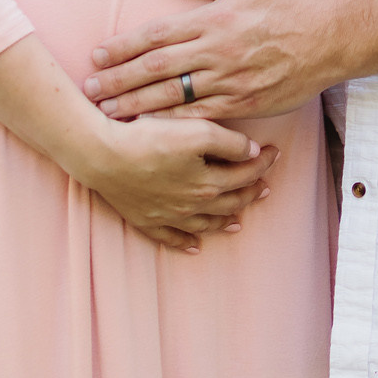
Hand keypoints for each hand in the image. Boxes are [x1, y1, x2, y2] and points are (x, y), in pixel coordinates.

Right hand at [79, 114, 278, 252]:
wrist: (103, 155)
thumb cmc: (150, 138)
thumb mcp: (197, 131)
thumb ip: (230, 143)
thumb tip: (254, 152)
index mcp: (209, 183)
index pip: (246, 174)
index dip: (264, 163)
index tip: (275, 152)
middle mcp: (192, 205)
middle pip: (230, 202)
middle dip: (251, 192)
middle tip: (264, 185)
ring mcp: (169, 216)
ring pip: (206, 223)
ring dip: (225, 221)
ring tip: (239, 220)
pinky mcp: (146, 219)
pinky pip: (172, 238)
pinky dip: (186, 243)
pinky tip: (195, 246)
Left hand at [84, 0, 336, 121]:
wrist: (330, 37)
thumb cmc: (285, 3)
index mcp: (214, 19)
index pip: (157, 34)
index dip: (123, 46)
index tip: (98, 55)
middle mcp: (218, 52)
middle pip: (156, 69)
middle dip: (119, 80)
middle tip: (89, 89)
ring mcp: (231, 82)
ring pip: (173, 97)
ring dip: (136, 106)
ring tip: (107, 114)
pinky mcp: (244, 105)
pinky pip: (201, 118)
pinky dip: (172, 125)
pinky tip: (150, 130)